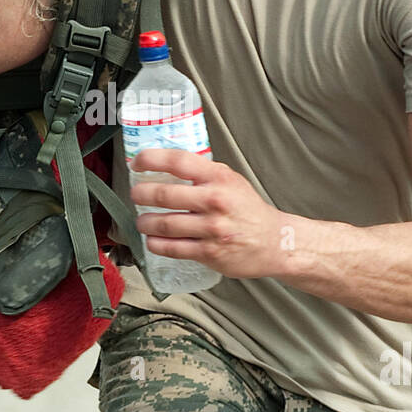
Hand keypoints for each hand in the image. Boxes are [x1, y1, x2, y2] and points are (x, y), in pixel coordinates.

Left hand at [129, 147, 281, 279]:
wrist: (276, 242)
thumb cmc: (248, 210)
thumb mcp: (231, 181)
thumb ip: (202, 173)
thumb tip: (166, 165)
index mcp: (219, 178)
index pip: (178, 161)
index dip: (151, 159)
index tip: (137, 162)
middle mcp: (215, 201)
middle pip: (164, 194)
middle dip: (140, 194)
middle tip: (136, 195)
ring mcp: (212, 229)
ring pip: (163, 224)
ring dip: (144, 222)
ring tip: (142, 221)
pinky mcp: (209, 253)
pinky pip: (172, 248)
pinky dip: (155, 244)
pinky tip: (152, 240)